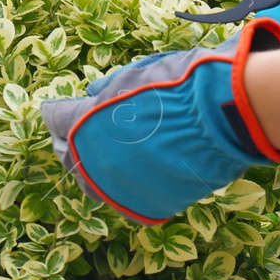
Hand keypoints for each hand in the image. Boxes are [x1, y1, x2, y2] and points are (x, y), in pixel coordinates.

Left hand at [39, 19, 279, 224]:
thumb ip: (107, 89)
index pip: (56, 120)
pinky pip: (125, 195)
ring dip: (91, 166)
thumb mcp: (135, 75)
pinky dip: (122, 182)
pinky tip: (127, 170)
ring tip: (97, 152)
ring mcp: (121, 188)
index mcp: (83, 128)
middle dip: (66, 140)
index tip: (53, 108)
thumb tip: (92, 94)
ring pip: (93, 183)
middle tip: (68, 131)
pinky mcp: (148, 205)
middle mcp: (95, 163)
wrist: (225, 114)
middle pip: (68, 155)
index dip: (55, 111)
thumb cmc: (179, 85)